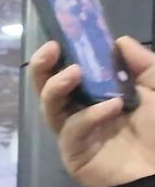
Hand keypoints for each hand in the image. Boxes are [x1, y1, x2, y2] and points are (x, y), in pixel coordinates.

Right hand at [30, 36, 154, 186]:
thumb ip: (143, 65)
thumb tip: (120, 41)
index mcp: (96, 94)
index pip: (71, 69)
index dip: (64, 53)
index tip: (64, 34)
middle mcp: (79, 110)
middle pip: (48, 87)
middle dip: (43, 67)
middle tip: (49, 49)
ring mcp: (73, 132)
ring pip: (50, 107)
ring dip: (57, 86)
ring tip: (74, 72)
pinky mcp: (73, 152)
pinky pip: (74, 130)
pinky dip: (90, 115)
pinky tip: (112, 107)